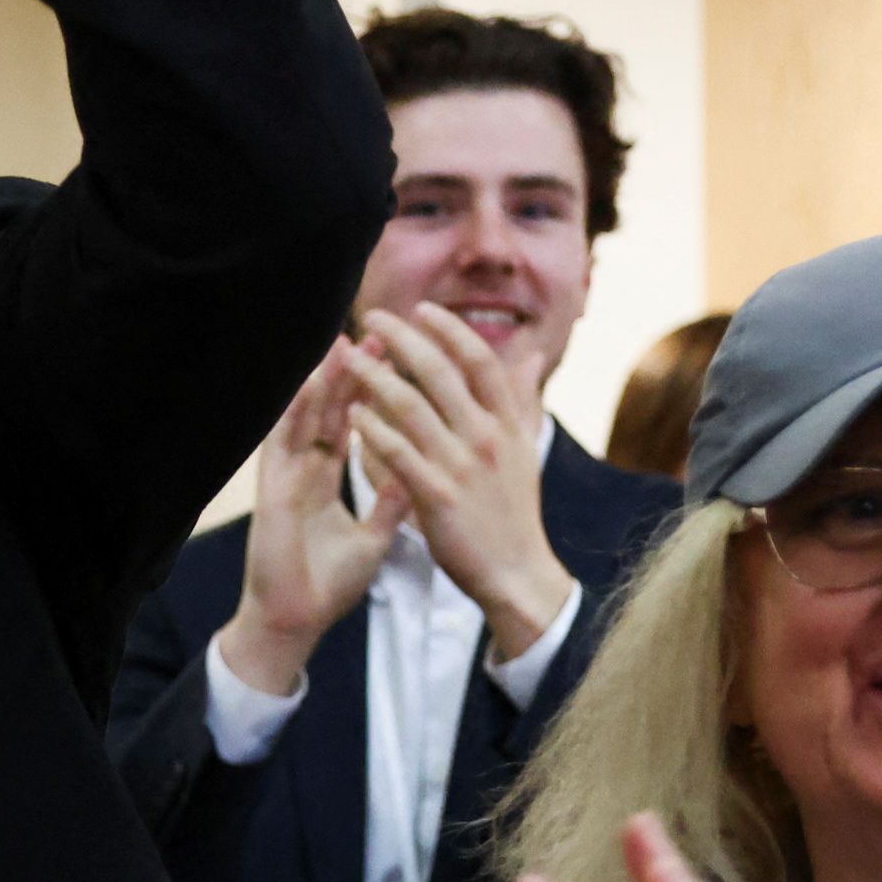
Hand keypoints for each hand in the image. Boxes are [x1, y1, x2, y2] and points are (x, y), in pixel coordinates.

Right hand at [216, 346, 398, 697]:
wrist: (297, 621)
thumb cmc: (328, 586)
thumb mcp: (373, 539)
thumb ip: (392, 504)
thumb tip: (420, 471)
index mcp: (325, 480)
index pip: (351, 423)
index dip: (373, 391)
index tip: (397, 358)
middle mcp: (304, 471)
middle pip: (331, 411)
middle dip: (353, 373)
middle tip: (377, 334)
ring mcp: (285, 477)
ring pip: (305, 418)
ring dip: (323, 382)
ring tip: (344, 344)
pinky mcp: (271, 491)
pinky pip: (282, 444)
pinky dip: (295, 413)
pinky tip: (309, 384)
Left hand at [347, 308, 575, 651]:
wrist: (516, 573)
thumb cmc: (514, 511)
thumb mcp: (526, 451)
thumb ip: (523, 401)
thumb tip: (531, 357)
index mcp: (508, 424)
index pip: (480, 361)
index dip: (450, 329)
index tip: (422, 309)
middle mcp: (487, 437)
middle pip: (440, 372)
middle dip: (403, 338)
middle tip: (372, 317)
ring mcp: (462, 467)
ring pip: (411, 406)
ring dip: (376, 377)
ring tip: (350, 359)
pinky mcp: (438, 498)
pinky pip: (398, 453)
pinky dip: (373, 430)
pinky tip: (352, 414)